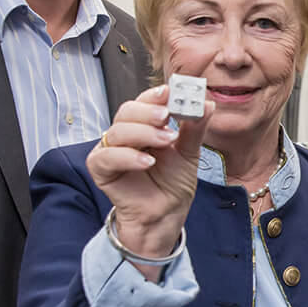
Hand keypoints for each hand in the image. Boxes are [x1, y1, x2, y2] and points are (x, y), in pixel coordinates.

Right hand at [87, 84, 211, 270]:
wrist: (166, 215)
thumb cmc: (173, 184)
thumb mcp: (189, 153)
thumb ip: (195, 129)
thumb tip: (207, 104)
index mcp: (144, 126)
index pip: (144, 103)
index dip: (155, 95)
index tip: (170, 91)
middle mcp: (126, 134)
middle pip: (127, 111)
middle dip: (148, 112)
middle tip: (167, 116)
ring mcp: (111, 150)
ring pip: (117, 131)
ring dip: (143, 133)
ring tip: (166, 141)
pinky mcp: (101, 169)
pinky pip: (107, 157)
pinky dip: (127, 157)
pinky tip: (147, 162)